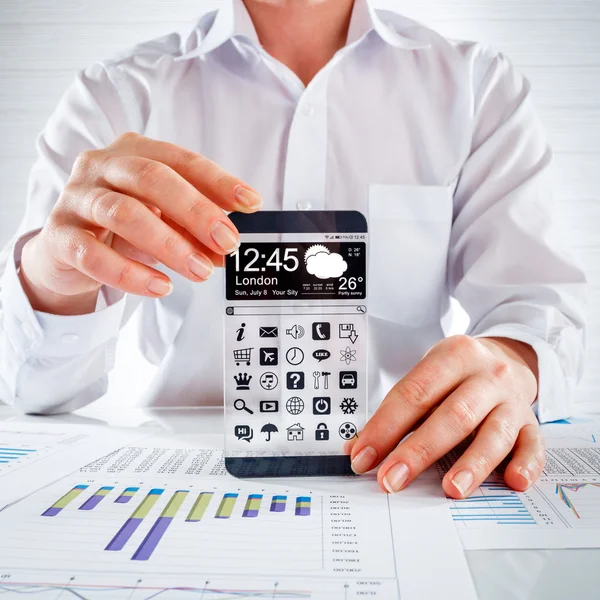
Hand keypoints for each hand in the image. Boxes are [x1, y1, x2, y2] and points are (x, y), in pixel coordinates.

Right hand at [19, 133, 261, 314]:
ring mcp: (76, 198)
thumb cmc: (123, 227)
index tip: (251, 203)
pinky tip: (161, 287)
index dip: (218, 181)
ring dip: (169, 245)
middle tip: (227, 242)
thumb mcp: (163, 219)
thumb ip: (193, 228)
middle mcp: (101, 166)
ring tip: (201, 271)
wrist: (69, 249)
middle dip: (196, 211)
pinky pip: (94, 253)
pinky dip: (130, 273)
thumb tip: (225, 248)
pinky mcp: (59, 236)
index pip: (180, 159)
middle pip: (151, 178)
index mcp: (133, 152)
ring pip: (124, 213)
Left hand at [348, 335, 544, 497]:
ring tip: (451, 490)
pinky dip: (526, 465)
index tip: (363, 458)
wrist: (506, 358)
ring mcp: (512, 400)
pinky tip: (513, 483)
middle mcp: (486, 375)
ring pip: (495, 433)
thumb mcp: (426, 377)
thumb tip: (358, 449)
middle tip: (392, 480)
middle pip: (453, 414)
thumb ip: (396, 411)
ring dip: (472, 464)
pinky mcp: (531, 422)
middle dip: (419, 451)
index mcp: (452, 356)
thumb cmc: (456, 374)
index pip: (414, 393)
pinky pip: (534, 445)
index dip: (385, 427)